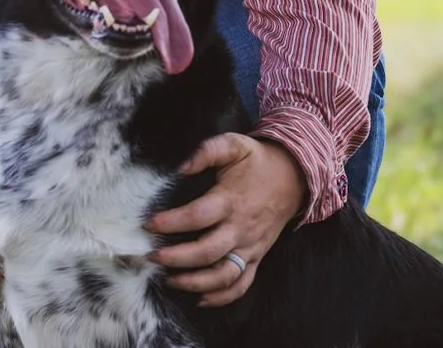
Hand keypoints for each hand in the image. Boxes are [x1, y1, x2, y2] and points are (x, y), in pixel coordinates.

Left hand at [146, 133, 305, 306]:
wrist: (293, 177)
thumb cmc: (257, 160)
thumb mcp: (233, 144)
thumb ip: (206, 151)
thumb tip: (181, 167)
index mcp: (231, 200)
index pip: (197, 216)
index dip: (171, 222)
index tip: (148, 223)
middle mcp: (240, 228)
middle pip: (207, 251)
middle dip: (177, 258)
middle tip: (151, 256)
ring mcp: (250, 246)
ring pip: (224, 275)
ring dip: (195, 282)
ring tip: (169, 279)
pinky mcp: (257, 257)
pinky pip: (242, 284)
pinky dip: (222, 296)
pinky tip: (200, 298)